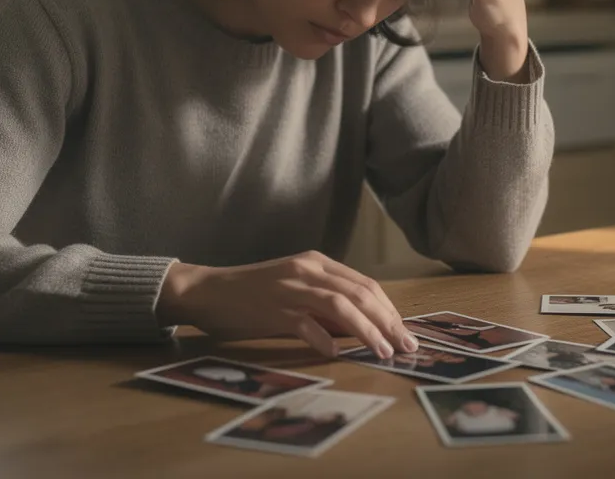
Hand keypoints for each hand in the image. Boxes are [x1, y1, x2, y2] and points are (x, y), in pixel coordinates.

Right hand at [155, 251, 418, 358]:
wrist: (208, 291)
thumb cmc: (253, 295)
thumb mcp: (296, 291)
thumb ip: (326, 305)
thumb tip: (361, 329)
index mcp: (316, 262)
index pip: (365, 284)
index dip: (389, 309)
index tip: (404, 332)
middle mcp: (307, 270)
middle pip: (360, 293)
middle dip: (388, 321)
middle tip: (407, 346)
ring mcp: (290, 288)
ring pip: (341, 305)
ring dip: (367, 330)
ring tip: (384, 352)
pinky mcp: (272, 308)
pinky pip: (305, 323)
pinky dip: (323, 338)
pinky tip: (334, 353)